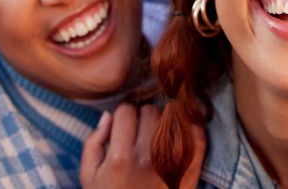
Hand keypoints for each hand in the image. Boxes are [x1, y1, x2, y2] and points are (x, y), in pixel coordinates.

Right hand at [80, 103, 204, 188]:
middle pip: (150, 110)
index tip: (123, 124)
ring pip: (172, 117)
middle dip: (143, 115)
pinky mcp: (191, 166)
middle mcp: (148, 156)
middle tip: (141, 129)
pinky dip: (190, 125)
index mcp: (121, 157)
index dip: (122, 115)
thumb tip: (108, 116)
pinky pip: (197, 132)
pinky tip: (180, 130)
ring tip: (158, 133)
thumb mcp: (91, 177)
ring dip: (164, 120)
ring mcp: (172, 161)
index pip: (126, 110)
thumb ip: (93, 144)